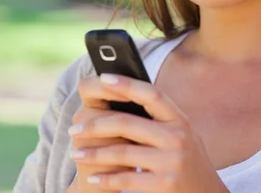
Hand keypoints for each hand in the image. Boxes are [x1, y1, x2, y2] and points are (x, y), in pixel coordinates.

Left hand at [68, 74, 228, 192]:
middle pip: (127, 123)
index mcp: (180, 119)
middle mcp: (177, 137)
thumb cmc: (186, 161)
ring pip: (121, 152)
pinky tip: (93, 178)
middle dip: (95, 125)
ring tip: (76, 154)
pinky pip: (126, 178)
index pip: (151, 94)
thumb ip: (158, 118)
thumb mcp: (181, 134)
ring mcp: (172, 162)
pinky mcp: (164, 184)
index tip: (103, 77)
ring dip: (93, 154)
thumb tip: (119, 91)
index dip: (127, 84)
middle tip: (74, 128)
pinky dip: (106, 179)